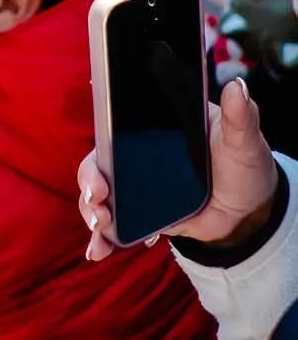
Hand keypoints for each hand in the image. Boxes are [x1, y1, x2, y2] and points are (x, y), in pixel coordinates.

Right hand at [80, 78, 278, 257]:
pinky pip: (116, 224)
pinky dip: (103, 239)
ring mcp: (138, 187)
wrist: (250, 206)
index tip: (101, 176)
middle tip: (99, 203)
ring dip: (92, 214)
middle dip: (89, 186)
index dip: (101, 152)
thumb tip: (237, 87)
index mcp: (153, 129)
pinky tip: (98, 252)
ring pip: (100, 196)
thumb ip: (240, 116)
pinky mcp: (143, 215)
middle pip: (98, 165)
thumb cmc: (243, 161)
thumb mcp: (243, 138)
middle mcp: (137, 155)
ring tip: (101, 231)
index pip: (114, 132)